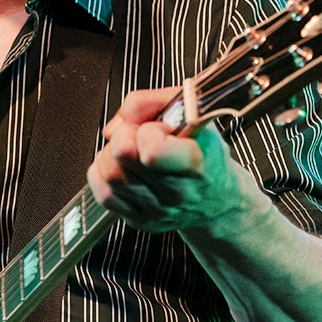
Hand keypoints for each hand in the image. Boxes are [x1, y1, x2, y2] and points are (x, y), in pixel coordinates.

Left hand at [86, 86, 268, 235]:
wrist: (218, 199)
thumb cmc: (206, 154)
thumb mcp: (195, 115)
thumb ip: (156, 101)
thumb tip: (122, 118)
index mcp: (194, 163)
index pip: (152, 151)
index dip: (147, 130)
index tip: (158, 129)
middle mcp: (176, 191)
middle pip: (121, 157)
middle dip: (123, 135)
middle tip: (137, 134)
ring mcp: (157, 209)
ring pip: (109, 175)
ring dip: (110, 155)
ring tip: (129, 150)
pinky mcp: (140, 220)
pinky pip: (104, 195)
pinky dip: (103, 174)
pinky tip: (120, 167)